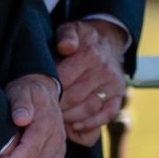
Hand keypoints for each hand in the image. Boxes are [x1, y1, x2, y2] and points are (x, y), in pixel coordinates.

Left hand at [55, 18, 129, 146]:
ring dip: (70, 118)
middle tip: (44, 110)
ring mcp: (114, 85)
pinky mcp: (119, 95)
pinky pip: (107, 115)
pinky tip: (76, 127)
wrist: (108, 41)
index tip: (39, 96)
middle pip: (74, 98)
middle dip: (57, 107)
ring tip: (58, 117)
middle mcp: (104, 70)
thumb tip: (66, 46)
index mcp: (90, 55)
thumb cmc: (82, 40)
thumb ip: (66, 36)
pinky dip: (91, 124)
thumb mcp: (71, 30)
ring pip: (89, 109)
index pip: (64, 81)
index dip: (49, 92)